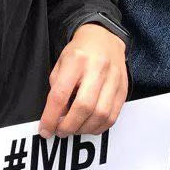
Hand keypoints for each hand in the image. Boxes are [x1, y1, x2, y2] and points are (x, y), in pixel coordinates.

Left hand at [38, 23, 128, 139]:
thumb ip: (57, 88)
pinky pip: (113, 116)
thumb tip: (55, 116)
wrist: (104, 38)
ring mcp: (114, 79)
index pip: (60, 94)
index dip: (51, 117)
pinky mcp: (123, 88)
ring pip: (101, 114)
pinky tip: (89, 126)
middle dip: (69, 126)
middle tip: (60, 131)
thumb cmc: (79, 53)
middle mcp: (97, 69)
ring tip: (74, 129)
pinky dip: (99, 127)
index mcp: (76, 60)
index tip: (45, 129)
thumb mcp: (61, 64)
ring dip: (84, 129)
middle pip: (84, 107)